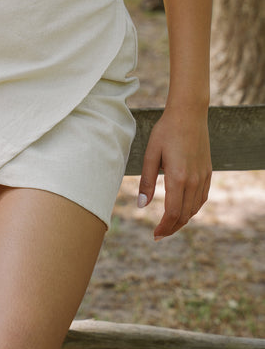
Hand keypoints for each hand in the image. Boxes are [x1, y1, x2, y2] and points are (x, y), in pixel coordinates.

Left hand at [138, 104, 211, 239]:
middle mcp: (194, 181)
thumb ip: (146, 181)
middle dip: (172, 228)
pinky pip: (202, 198)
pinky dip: (193, 208)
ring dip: (182, 220)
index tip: (155, 235)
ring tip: (169, 224)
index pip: (172, 213)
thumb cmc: (166, 131)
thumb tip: (141, 205)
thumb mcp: (151, 154)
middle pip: (185, 215)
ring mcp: (203, 177)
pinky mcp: (207, 172)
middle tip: (159, 234)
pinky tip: (184, 209)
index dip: (164, 228)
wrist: (189, 114)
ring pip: (195, 209)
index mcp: (178, 178)